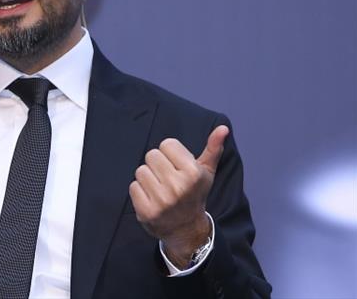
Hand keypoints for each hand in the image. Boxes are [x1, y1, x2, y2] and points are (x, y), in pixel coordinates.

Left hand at [128, 125, 228, 266]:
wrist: (186, 229)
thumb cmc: (194, 194)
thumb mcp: (206, 172)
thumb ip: (213, 148)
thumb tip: (223, 128)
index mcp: (193, 173)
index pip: (167, 144)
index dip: (171, 154)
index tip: (177, 167)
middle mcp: (178, 186)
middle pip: (151, 155)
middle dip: (158, 164)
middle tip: (167, 178)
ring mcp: (161, 200)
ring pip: (141, 170)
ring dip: (148, 177)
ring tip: (160, 188)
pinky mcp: (147, 211)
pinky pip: (133, 186)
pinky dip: (140, 191)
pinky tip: (152, 198)